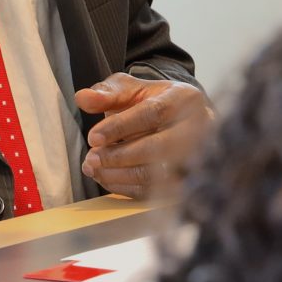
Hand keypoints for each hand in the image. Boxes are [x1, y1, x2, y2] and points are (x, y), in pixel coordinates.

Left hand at [74, 73, 210, 198]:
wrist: (179, 120)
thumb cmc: (152, 102)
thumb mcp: (130, 89)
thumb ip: (106, 93)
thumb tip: (83, 98)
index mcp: (184, 98)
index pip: (152, 113)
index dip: (120, 127)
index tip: (93, 137)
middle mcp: (198, 128)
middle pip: (158, 147)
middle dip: (119, 156)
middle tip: (91, 158)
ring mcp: (197, 157)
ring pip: (158, 174)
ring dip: (120, 175)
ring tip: (94, 169)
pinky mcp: (187, 180)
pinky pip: (156, 192)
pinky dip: (127, 188)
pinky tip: (107, 179)